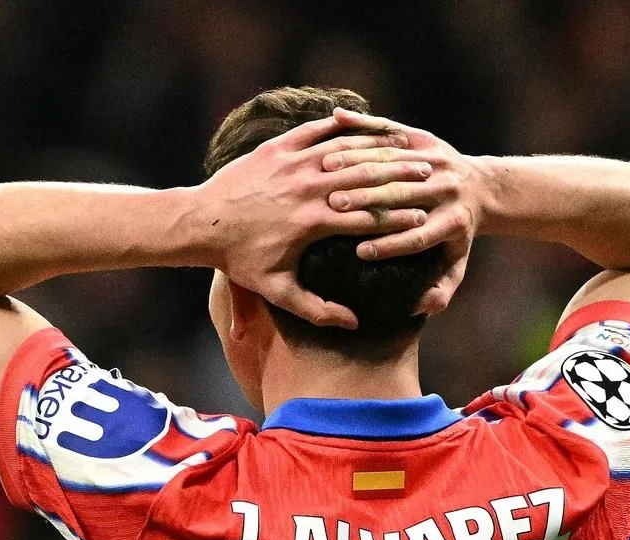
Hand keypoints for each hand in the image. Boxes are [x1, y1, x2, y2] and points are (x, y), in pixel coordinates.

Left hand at [196, 115, 435, 328]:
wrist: (199, 223)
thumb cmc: (238, 260)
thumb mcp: (276, 290)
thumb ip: (316, 310)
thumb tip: (353, 323)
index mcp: (311, 223)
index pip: (367, 217)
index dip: (398, 217)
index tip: (424, 218)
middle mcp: (305, 189)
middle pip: (364, 179)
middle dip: (399, 177)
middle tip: (430, 175)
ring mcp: (291, 164)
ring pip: (345, 151)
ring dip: (378, 150)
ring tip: (405, 150)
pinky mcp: (276, 148)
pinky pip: (315, 131)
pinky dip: (341, 128)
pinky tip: (363, 126)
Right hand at [322, 108, 483, 315]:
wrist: (480, 188)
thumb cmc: (457, 234)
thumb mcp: (456, 264)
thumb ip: (441, 289)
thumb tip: (425, 306)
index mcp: (453, 223)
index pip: (418, 237)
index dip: (390, 245)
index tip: (360, 252)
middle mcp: (447, 190)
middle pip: (403, 195)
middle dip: (368, 201)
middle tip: (334, 207)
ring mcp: (437, 161)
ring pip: (394, 162)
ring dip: (359, 166)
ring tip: (327, 172)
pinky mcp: (426, 141)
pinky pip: (391, 134)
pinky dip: (362, 132)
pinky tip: (336, 133)